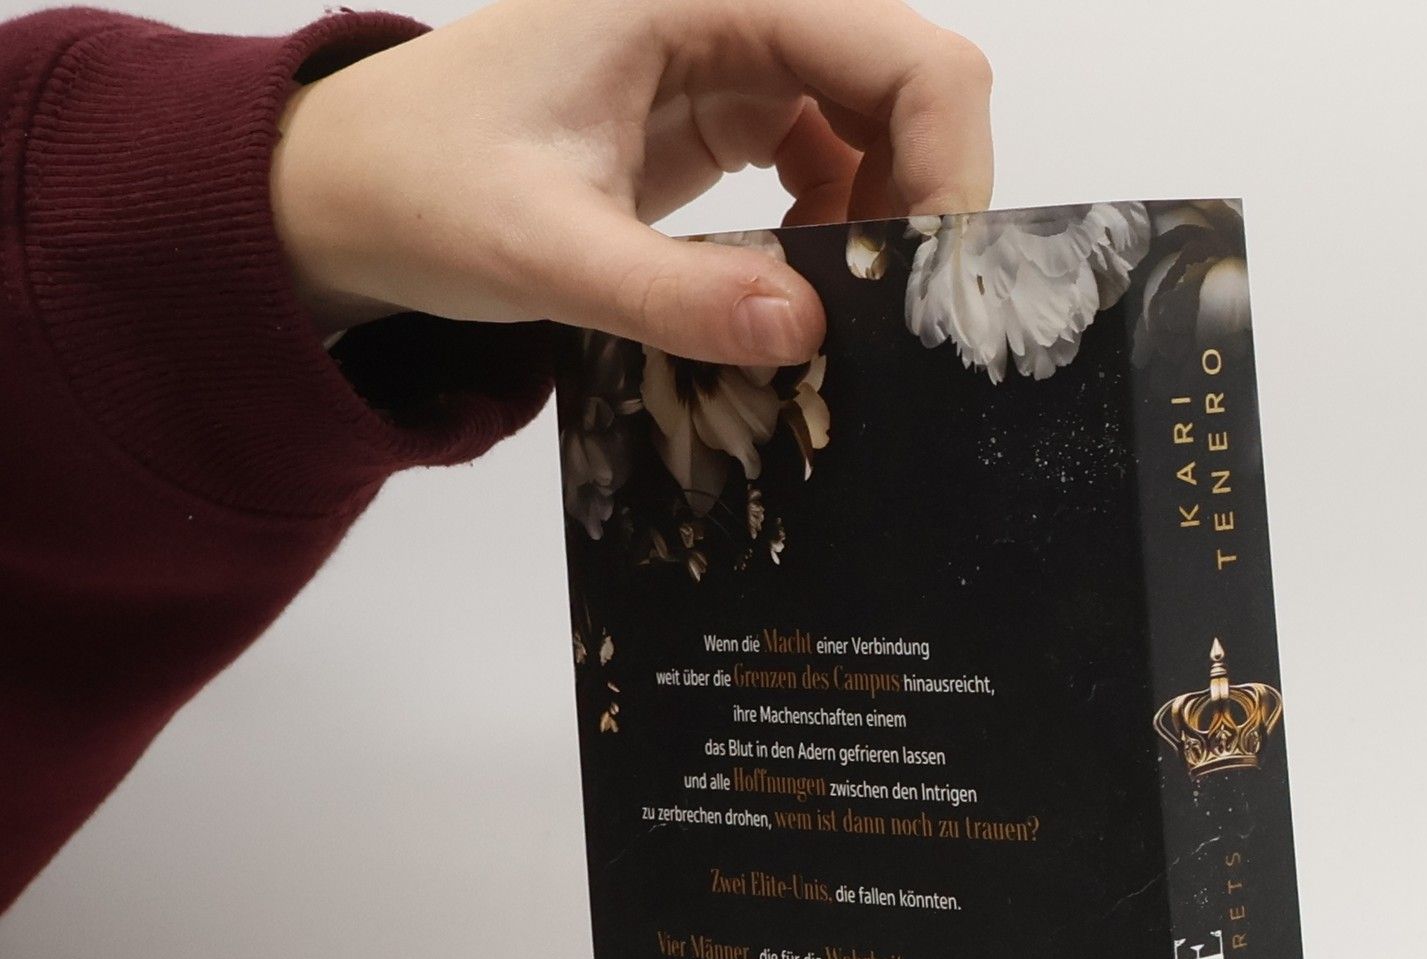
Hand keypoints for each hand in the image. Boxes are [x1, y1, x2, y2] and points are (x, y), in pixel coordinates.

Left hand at [270, 0, 992, 360]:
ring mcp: (737, 62)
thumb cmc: (420, 185)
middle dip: (923, 202)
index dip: (947, 159)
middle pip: (907, 86)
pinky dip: (841, 238)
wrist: (352, 189)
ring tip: (840, 317)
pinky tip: (796, 294)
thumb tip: (804, 331)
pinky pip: (835, 167)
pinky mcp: (729, 117)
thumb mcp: (541, 251)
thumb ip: (671, 296)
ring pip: (880, 129)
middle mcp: (734, 10)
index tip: (934, 278)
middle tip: (897, 318)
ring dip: (883, 228)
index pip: (897, 51)